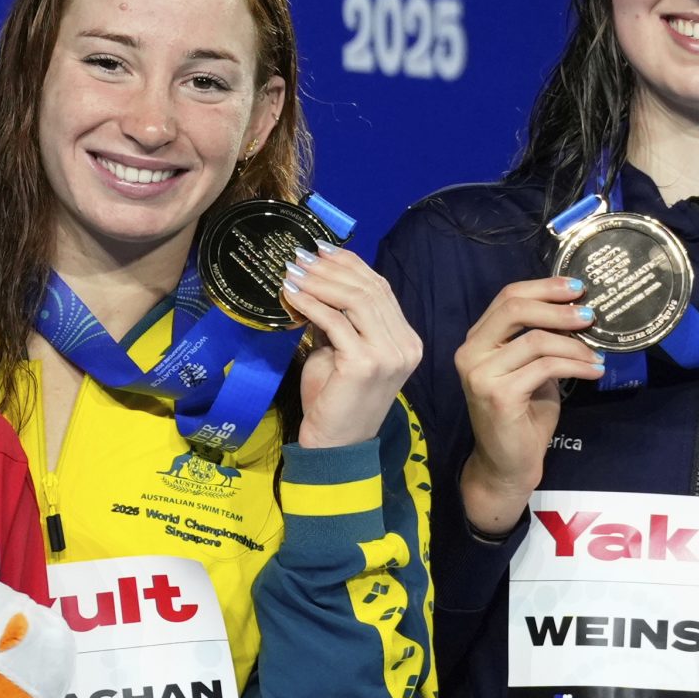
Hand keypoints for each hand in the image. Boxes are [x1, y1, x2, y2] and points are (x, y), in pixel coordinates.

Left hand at [287, 245, 424, 449]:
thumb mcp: (341, 353)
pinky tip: (292, 296)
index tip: (322, 250)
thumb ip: (339, 321)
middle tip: (301, 257)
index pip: (380, 289)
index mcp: (406, 341)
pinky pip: (336, 322)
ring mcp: (389, 354)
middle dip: (332, 268)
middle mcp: (405, 345)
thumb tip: (314, 284)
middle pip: (370, 290)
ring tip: (293, 273)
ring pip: (356, 300)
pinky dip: (312, 304)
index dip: (351, 265)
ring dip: (321, 281)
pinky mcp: (365, 364)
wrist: (335, 447)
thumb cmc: (335, 402)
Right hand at [452, 276, 605, 532]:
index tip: (577, 288)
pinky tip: (593, 371)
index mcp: (476, 341)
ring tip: (596, 355)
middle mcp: (470, 353)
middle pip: (515, 309)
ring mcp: (480, 374)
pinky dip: (576, 365)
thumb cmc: (522, 417)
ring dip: (574, 345)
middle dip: (558, 307)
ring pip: (536, 340)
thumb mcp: (532, 370)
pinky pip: (545, 367)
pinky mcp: (498, 394)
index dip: (544, 287)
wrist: (507, 465)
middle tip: (589, 315)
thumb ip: (542, 341)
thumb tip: (579, 313)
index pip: (508, 298)